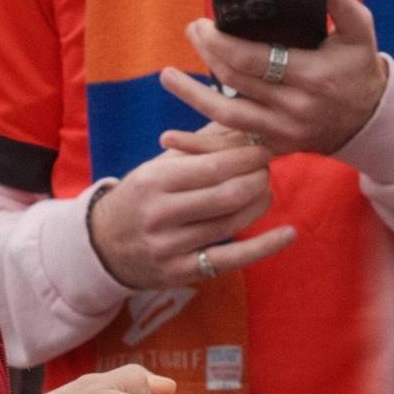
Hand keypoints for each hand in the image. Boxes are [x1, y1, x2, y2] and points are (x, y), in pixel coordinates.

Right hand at [88, 132, 293, 290]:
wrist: (104, 245)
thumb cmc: (141, 197)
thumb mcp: (158, 166)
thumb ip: (198, 145)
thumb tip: (242, 120)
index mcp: (154, 181)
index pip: (211, 166)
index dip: (245, 157)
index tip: (263, 148)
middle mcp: (160, 214)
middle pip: (226, 195)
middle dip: (256, 178)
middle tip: (267, 168)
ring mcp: (170, 247)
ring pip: (231, 223)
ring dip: (259, 203)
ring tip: (267, 190)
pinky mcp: (181, 273)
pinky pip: (231, 258)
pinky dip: (265, 246)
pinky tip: (289, 233)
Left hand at [161, 0, 388, 157]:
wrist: (368, 119)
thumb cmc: (358, 67)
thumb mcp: (361, 34)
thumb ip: (344, 6)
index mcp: (313, 77)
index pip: (253, 59)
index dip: (220, 41)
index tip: (203, 23)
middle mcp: (295, 109)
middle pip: (234, 81)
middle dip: (206, 53)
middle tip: (192, 30)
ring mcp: (283, 132)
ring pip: (226, 115)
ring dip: (191, 95)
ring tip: (167, 75)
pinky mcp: (274, 147)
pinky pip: (231, 145)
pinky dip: (199, 143)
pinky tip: (170, 137)